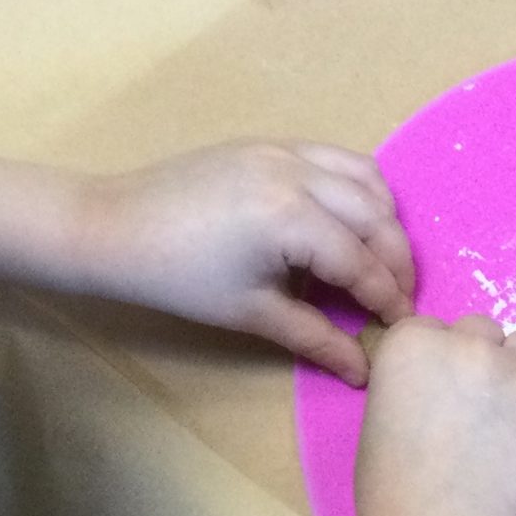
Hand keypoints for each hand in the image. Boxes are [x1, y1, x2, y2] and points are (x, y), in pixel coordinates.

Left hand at [75, 142, 415, 384]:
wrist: (112, 227)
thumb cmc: (178, 278)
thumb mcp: (253, 313)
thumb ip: (317, 338)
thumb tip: (364, 371)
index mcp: (290, 218)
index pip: (361, 263)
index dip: (387, 299)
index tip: (402, 327)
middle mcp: (297, 174)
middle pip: (377, 217)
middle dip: (397, 262)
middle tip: (398, 298)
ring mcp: (285, 152)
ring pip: (367, 178)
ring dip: (384, 219)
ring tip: (379, 257)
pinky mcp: (271, 145)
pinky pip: (337, 159)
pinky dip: (358, 189)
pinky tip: (349, 221)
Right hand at [355, 318, 515, 515]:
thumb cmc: (394, 484)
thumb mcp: (384, 411)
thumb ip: (420, 378)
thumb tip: (449, 381)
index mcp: (414, 341)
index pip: (435, 328)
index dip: (439, 359)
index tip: (438, 390)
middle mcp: (468, 345)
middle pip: (484, 330)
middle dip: (481, 357)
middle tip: (476, 404)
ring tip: (507, 415)